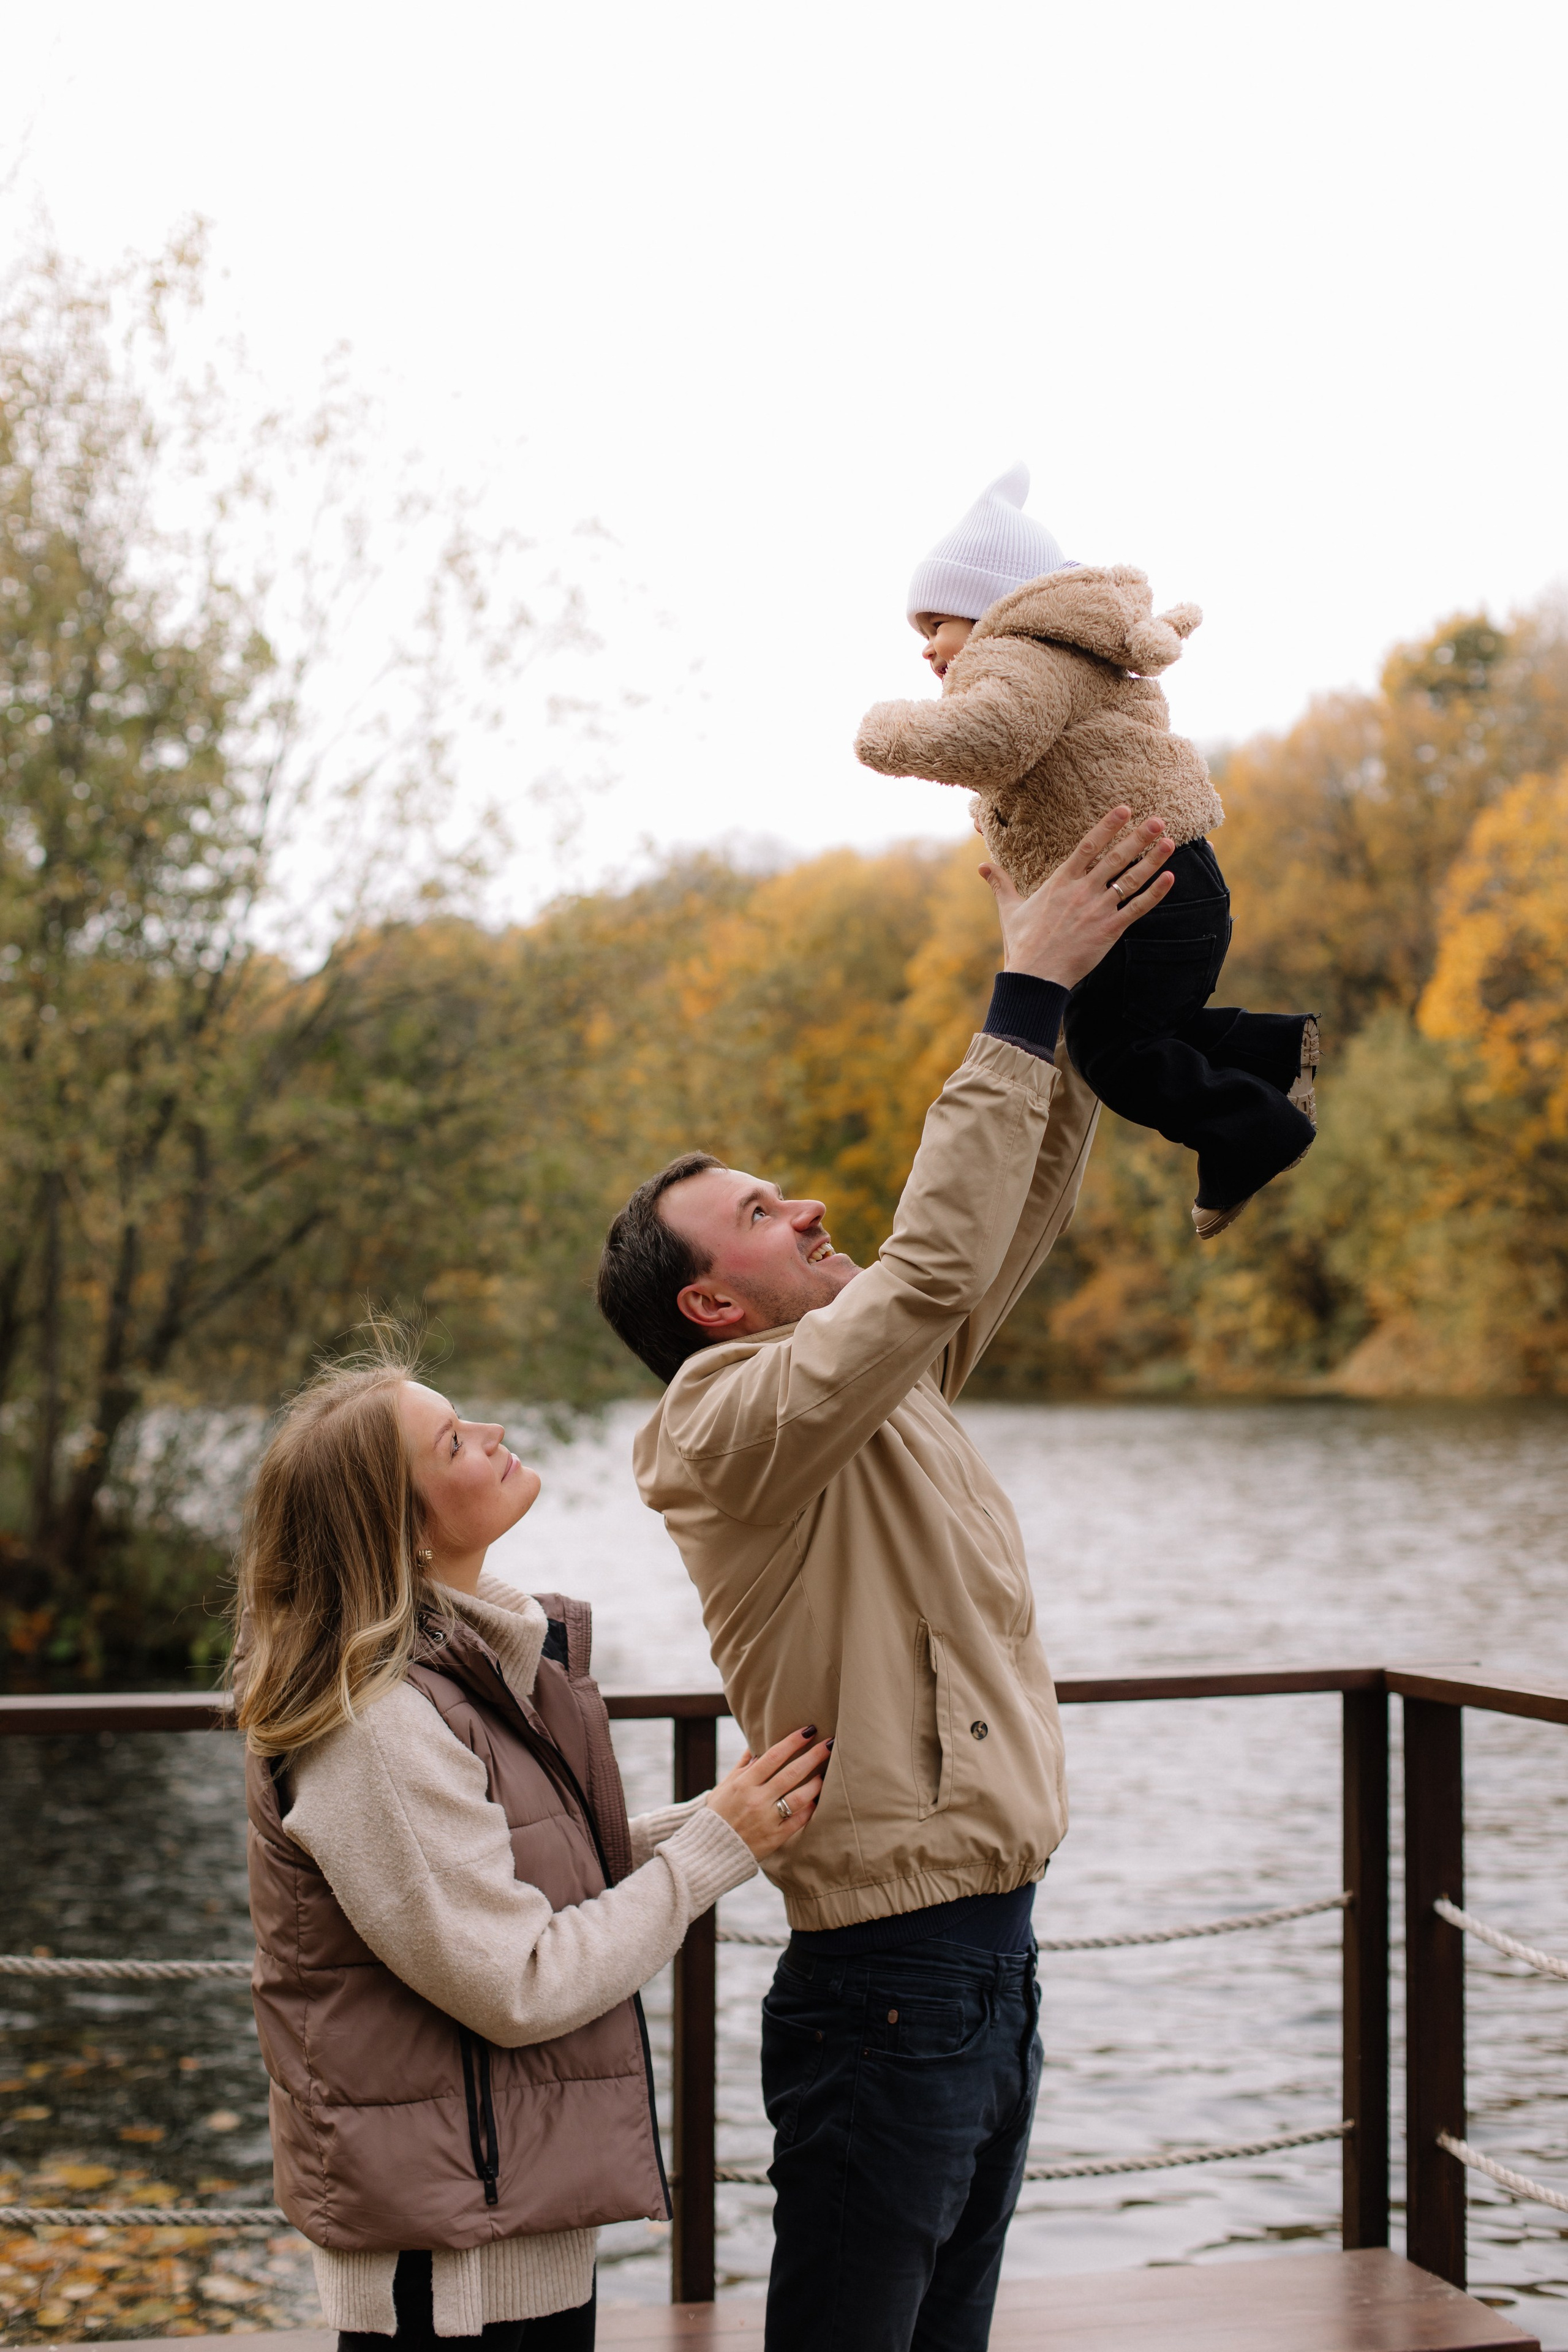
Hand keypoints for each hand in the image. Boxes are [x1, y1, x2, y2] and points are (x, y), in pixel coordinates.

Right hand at [704, 1726, 830, 1859]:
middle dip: (813, 1756)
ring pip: (799, 1797)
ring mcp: (767, 1819)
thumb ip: (743, 1765)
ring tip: (826, 1774)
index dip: (793, 1741)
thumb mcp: (725, 1785)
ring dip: (816, 1783)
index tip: (809, 1730)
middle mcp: (756, 1799)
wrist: (710, 1851)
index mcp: (744, 1783)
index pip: (774, 1756)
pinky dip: (809, 1809)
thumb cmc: (719, 1813)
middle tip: (830, 1743)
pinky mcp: (774, 1838)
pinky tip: (818, 1800)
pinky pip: (797, 1821)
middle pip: (791, 1773)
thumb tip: (755, 1744)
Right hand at [982, 806, 1175, 989]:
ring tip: (1171, 842)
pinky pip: (1137, 908)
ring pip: (1131, 879)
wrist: (1035, 976)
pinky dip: (1155, 893)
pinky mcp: (1109, 930)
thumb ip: (1001, 884)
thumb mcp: (1010, 909)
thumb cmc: (1022, 943)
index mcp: (1060, 882)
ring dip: (1152, 859)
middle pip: (1115, 857)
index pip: (1088, 845)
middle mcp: (1082, 891)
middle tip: (1159, 820)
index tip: (1125, 809)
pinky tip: (1169, 878)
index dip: (1108, 825)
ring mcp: (1098, 910)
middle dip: (1138, 837)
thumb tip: (982, 868)